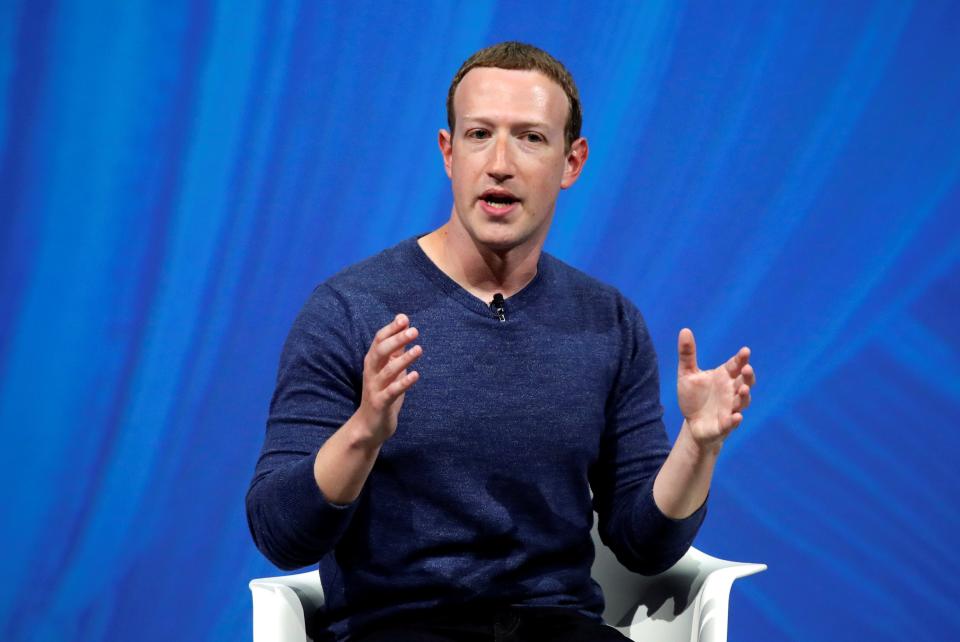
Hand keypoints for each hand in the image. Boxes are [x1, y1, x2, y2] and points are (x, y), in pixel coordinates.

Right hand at [354, 314, 422, 445]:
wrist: (369, 425)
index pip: (379, 341)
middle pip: (380, 352)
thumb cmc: (382, 392)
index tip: (404, 319)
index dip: (391, 329)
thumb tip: (403, 320)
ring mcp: (375, 389)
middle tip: (414, 331)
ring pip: (387, 371)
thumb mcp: (390, 368)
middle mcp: (371, 373)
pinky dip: (403, 383)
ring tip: (419, 349)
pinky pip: (391, 392)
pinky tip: (415, 375)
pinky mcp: (381, 404)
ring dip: (403, 359)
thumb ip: (396, 347)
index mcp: (373, 363)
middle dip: (396, 340)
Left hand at [676, 328, 754, 450]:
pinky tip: (737, 417)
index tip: (745, 351)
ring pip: (742, 402)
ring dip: (744, 396)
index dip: (741, 359)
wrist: (692, 423)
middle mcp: (731, 391)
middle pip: (744, 382)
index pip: (735, 365)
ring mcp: (730, 408)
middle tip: (747, 368)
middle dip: (748, 376)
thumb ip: (687, 354)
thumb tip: (684, 330)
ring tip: (744, 389)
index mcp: (724, 376)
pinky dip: (735, 420)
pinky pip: (732, 423)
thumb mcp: (687, 374)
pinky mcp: (725, 425)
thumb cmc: (694, 397)